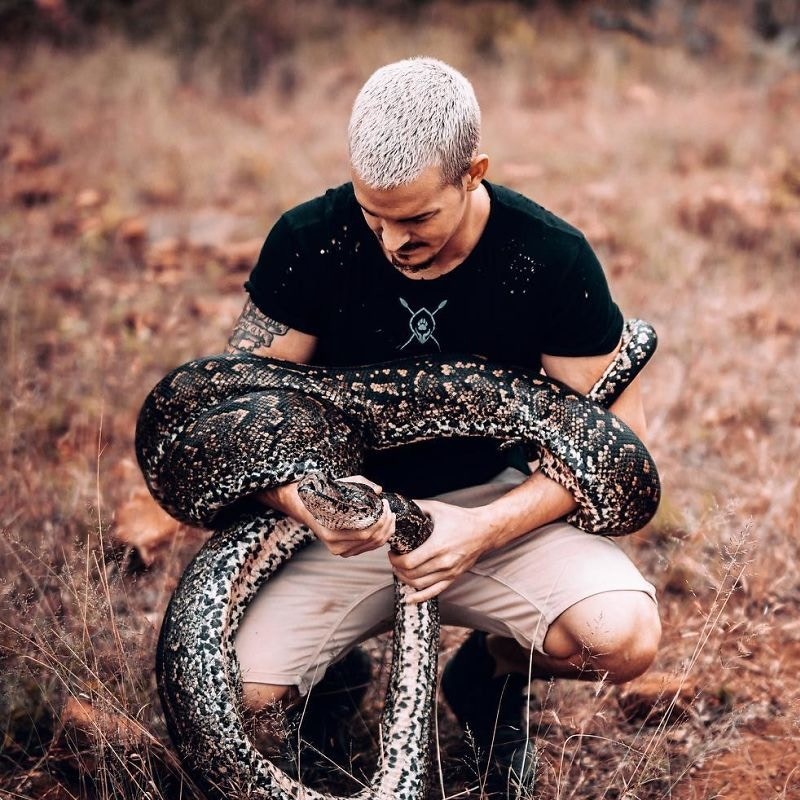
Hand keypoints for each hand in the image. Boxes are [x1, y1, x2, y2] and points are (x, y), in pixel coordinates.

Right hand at [260, 475, 394, 557]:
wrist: (305, 508)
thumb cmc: (325, 495)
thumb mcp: (342, 485)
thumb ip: (361, 485)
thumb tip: (379, 490)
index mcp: (332, 532)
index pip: (366, 532)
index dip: (381, 519)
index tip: (384, 504)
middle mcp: (336, 545)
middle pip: (372, 539)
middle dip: (386, 524)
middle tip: (389, 509)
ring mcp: (340, 550)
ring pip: (372, 545)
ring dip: (386, 531)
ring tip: (390, 516)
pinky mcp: (344, 551)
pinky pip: (368, 547)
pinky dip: (380, 537)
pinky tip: (384, 526)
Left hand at [388, 500, 491, 603]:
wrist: (484, 530)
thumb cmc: (461, 518)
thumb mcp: (437, 508)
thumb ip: (417, 506)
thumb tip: (400, 507)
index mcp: (437, 546)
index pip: (408, 562)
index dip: (395, 560)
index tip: (392, 552)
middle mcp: (444, 562)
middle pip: (411, 575)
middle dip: (397, 568)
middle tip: (394, 559)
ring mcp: (449, 572)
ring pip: (420, 585)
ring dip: (405, 580)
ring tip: (400, 570)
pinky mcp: (454, 577)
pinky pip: (434, 592)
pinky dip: (419, 597)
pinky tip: (409, 599)